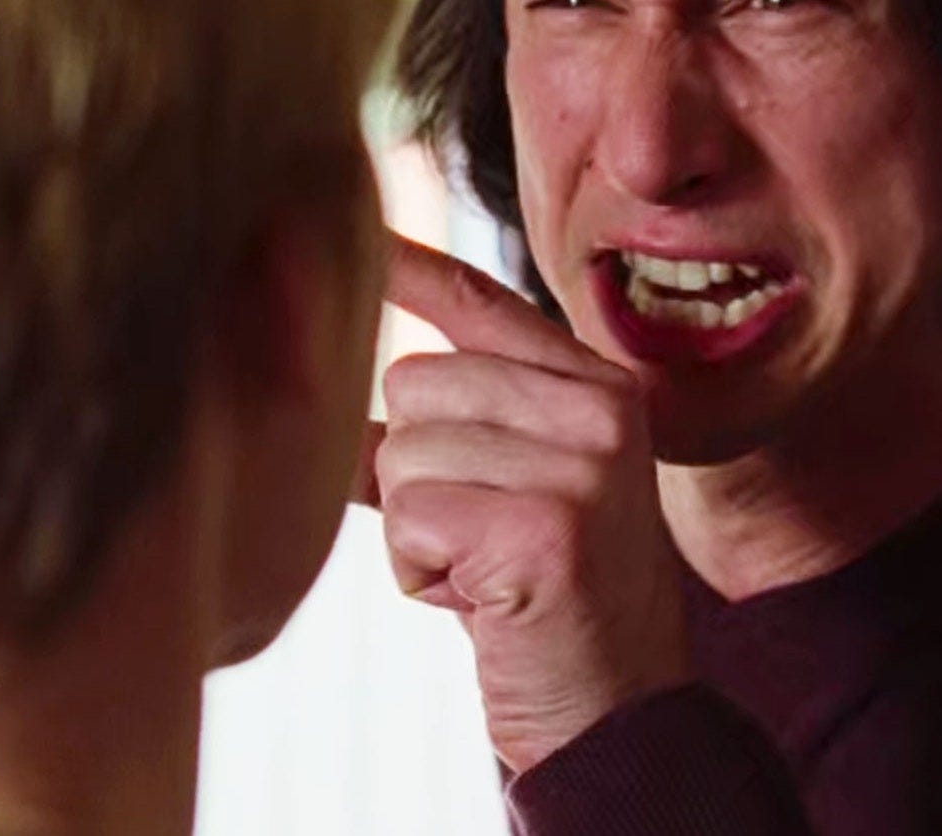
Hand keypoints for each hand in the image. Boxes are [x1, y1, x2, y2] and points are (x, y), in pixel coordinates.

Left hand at [358, 232, 691, 771]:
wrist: (615, 709)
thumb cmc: (545, 597)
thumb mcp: (511, 485)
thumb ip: (446, 420)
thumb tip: (326, 370)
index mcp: (597, 385)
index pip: (482, 301)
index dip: (410, 267)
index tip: (356, 232)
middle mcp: (601, 407)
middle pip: (418, 381)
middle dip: (416, 470)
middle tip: (481, 537)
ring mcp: (583, 463)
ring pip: (405, 449)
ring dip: (418, 527)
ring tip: (483, 569)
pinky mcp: (548, 526)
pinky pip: (411, 514)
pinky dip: (421, 570)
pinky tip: (480, 597)